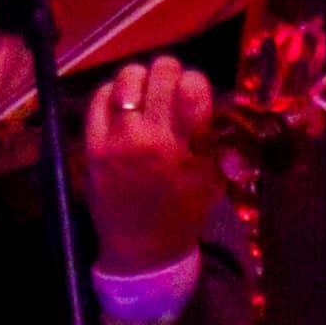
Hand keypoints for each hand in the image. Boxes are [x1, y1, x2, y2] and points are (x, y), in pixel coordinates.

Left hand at [81, 55, 218, 272]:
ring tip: (144, 92)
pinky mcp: (93, 146)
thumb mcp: (214, 182)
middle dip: (168, 73)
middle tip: (168, 87)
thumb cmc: (182, 214)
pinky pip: (99, 98)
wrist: (142, 251)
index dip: (193, 82)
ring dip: (139, 78)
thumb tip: (232, 111)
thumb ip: (226, 147)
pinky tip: (120, 104)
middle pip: (161, 73)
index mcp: (188, 148)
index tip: (191, 92)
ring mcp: (119, 141)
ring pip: (127, 78)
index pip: (193, 87)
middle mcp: (154, 139)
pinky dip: (111, 92)